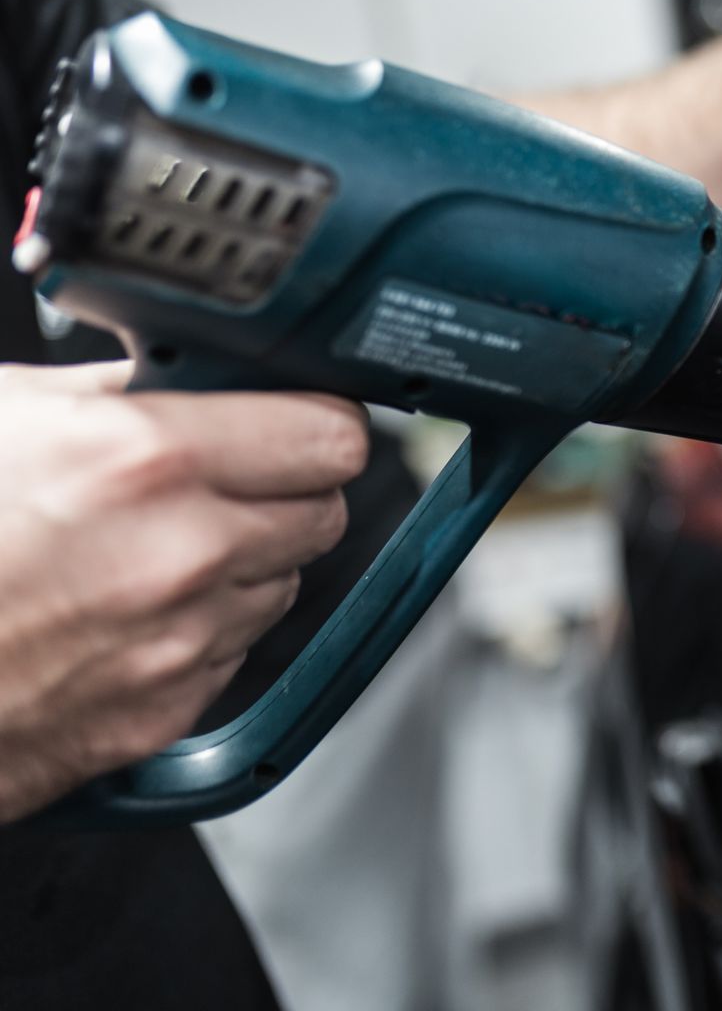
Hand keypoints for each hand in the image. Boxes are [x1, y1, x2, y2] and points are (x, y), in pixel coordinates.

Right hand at [0, 362, 367, 820]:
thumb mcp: (2, 415)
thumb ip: (111, 388)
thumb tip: (183, 369)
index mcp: (146, 461)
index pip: (327, 432)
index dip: (314, 420)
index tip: (296, 418)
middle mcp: (181, 555)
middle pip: (324, 510)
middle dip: (285, 489)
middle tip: (228, 478)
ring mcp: (177, 643)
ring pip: (284, 585)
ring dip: (246, 562)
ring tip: (153, 547)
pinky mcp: (162, 713)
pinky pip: (233, 654)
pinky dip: (203, 631)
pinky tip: (127, 611)